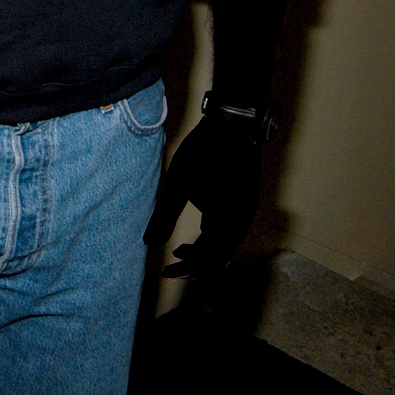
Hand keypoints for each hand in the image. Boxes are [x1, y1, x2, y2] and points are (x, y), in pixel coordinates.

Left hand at [143, 118, 259, 278]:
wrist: (232, 122)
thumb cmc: (204, 152)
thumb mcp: (179, 183)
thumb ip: (165, 215)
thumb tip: (148, 244)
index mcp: (228, 221)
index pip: (209, 259)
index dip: (187, 270)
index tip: (166, 271)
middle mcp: (242, 220)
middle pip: (220, 256)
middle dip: (196, 264)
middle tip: (171, 266)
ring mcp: (246, 210)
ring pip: (227, 243)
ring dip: (205, 251)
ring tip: (180, 249)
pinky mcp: (245, 199)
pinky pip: (231, 228)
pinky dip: (214, 236)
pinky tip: (197, 229)